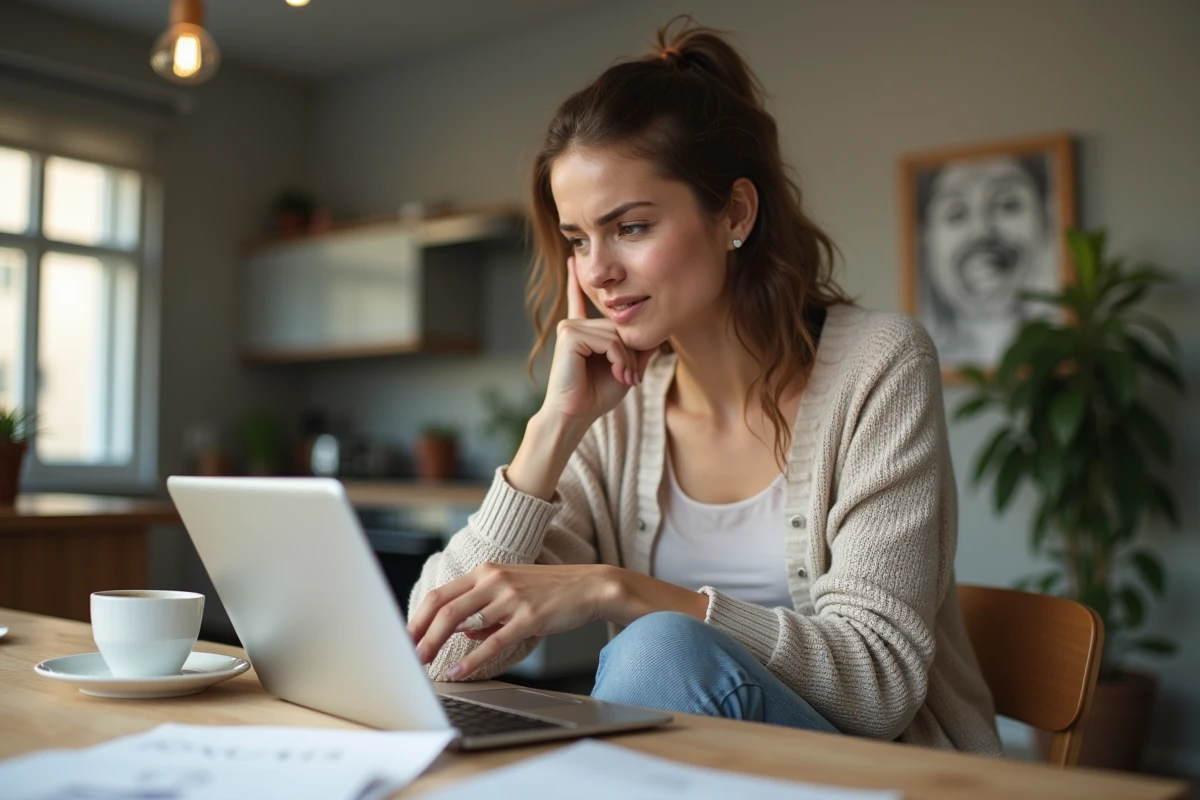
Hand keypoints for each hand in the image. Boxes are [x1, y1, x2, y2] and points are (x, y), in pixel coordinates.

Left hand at [406, 563, 613, 679]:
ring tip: (425, 665)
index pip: (440, 594)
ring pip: (460, 621)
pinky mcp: (527, 616)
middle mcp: (493, 579)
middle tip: (409, 656)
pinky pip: (491, 641)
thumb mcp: (512, 591)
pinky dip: (470, 659)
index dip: (417, 618)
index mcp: (485, 571)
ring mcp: (510, 596)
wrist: (588, 586)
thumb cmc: (549, 591)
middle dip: (420, 634)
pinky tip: (458, 671)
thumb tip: (463, 632)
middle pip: (443, 607)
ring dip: (437, 645)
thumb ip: (485, 609)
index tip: (406, 638)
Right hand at [542, 257, 654, 426]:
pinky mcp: (569, 335)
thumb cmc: (597, 396)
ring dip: (626, 361)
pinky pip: (608, 341)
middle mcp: (574, 325)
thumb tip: (656, 330)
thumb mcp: (626, 368)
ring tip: (625, 379)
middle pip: (618, 326)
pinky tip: (617, 373)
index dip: (577, 281)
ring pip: (616, 334)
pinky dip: (618, 360)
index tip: (572, 260)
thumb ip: (638, 347)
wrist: (576, 416)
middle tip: (631, 378)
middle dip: (629, 355)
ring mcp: (570, 327)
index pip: (581, 300)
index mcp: (581, 331)